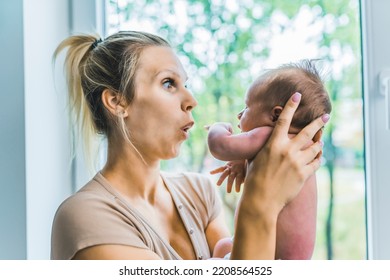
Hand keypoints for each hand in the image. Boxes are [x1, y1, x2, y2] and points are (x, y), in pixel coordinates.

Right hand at [210, 160, 246, 192]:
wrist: (243, 153)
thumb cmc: (245, 164)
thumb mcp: (246, 170)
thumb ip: (244, 176)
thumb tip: (242, 182)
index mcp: (240, 171)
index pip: (239, 179)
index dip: (238, 184)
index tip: (237, 191)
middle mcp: (234, 170)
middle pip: (231, 178)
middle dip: (230, 185)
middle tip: (228, 192)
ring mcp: (230, 167)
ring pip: (225, 173)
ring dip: (221, 179)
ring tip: (218, 184)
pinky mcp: (226, 165)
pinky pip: (220, 168)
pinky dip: (215, 170)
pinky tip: (210, 173)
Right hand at [243, 92, 328, 212]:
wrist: (261, 199)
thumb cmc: (254, 177)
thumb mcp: (255, 157)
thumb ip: (265, 146)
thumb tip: (267, 139)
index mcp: (273, 144)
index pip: (284, 120)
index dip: (291, 106)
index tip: (298, 95)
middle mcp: (287, 150)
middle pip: (307, 132)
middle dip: (318, 122)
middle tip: (326, 116)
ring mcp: (297, 163)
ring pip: (315, 148)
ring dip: (319, 143)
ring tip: (321, 141)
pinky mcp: (303, 175)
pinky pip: (316, 163)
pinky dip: (318, 158)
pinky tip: (318, 156)